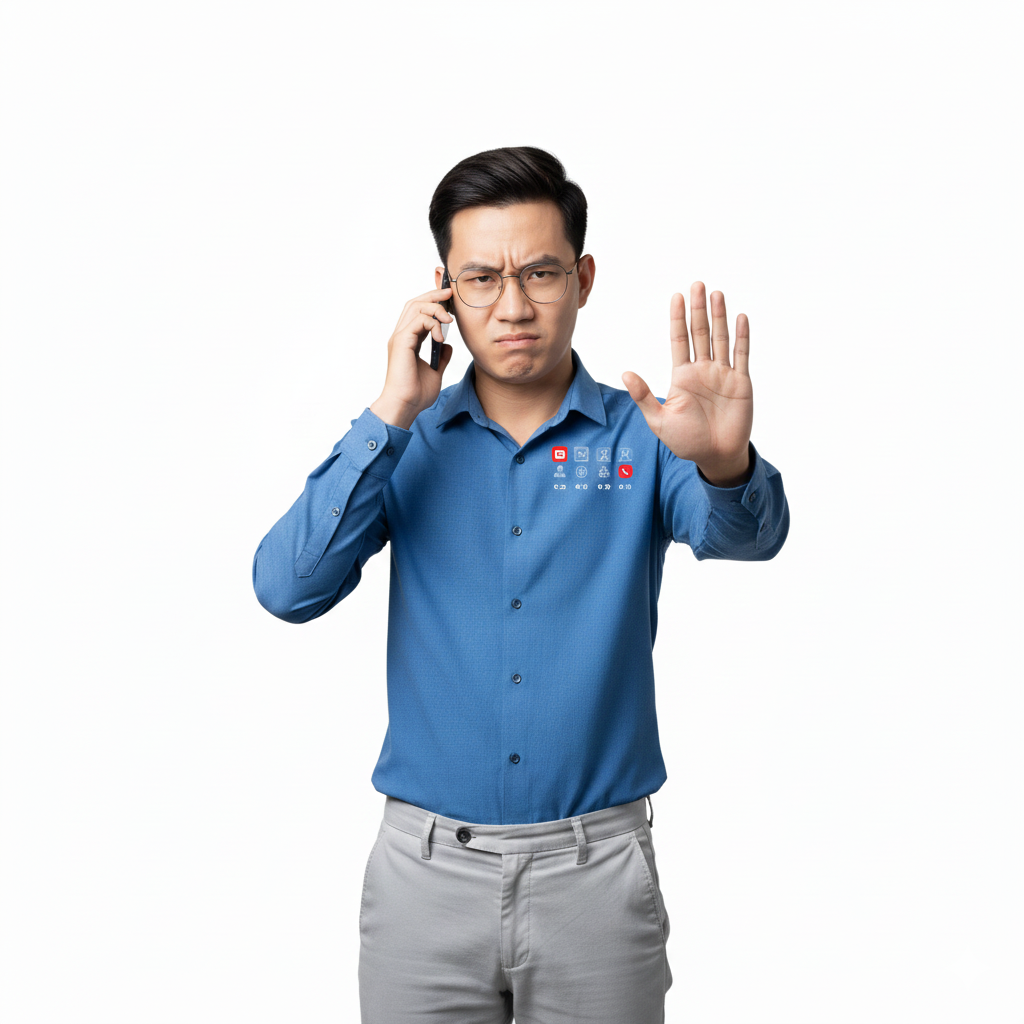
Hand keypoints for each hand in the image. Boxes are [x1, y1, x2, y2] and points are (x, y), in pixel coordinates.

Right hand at [374, 286, 455, 425]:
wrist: (405, 406)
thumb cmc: (416, 394)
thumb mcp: (435, 371)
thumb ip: (441, 356)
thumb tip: (448, 345)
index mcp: (407, 341)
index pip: (417, 312)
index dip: (432, 301)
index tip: (449, 299)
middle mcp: (401, 336)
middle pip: (415, 303)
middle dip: (434, 294)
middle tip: (450, 293)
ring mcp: (400, 338)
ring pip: (415, 307)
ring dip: (435, 307)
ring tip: (449, 318)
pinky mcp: (401, 342)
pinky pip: (418, 321)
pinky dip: (433, 324)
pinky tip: (441, 336)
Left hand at [621, 282, 752, 486]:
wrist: (715, 456)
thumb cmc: (686, 441)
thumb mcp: (659, 420)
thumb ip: (645, 396)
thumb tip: (625, 373)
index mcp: (682, 376)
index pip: (679, 340)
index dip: (678, 318)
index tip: (677, 296)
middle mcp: (703, 370)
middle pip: (700, 333)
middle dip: (698, 309)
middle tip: (697, 284)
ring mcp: (723, 375)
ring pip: (721, 339)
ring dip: (719, 316)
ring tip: (716, 294)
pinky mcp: (740, 383)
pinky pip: (741, 355)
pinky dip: (741, 337)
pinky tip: (740, 318)